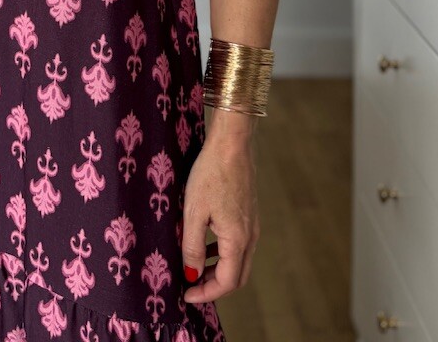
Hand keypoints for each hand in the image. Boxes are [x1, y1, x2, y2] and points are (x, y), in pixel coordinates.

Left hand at [181, 135, 259, 302]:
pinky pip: (239, 245)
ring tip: (194, 267)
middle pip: (236, 276)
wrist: (232, 143)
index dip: (205, 293)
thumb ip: (193, 246)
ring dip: (218, 270)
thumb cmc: (211, 174)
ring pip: (238, 261)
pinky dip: (223, 254)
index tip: (185, 295)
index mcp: (238, 240)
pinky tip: (205, 244)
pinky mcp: (249, 214)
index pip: (226, 282)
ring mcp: (252, 225)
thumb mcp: (194, 211)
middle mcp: (250, 236)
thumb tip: (191, 274)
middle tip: (190, 286)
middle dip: (213, 286)